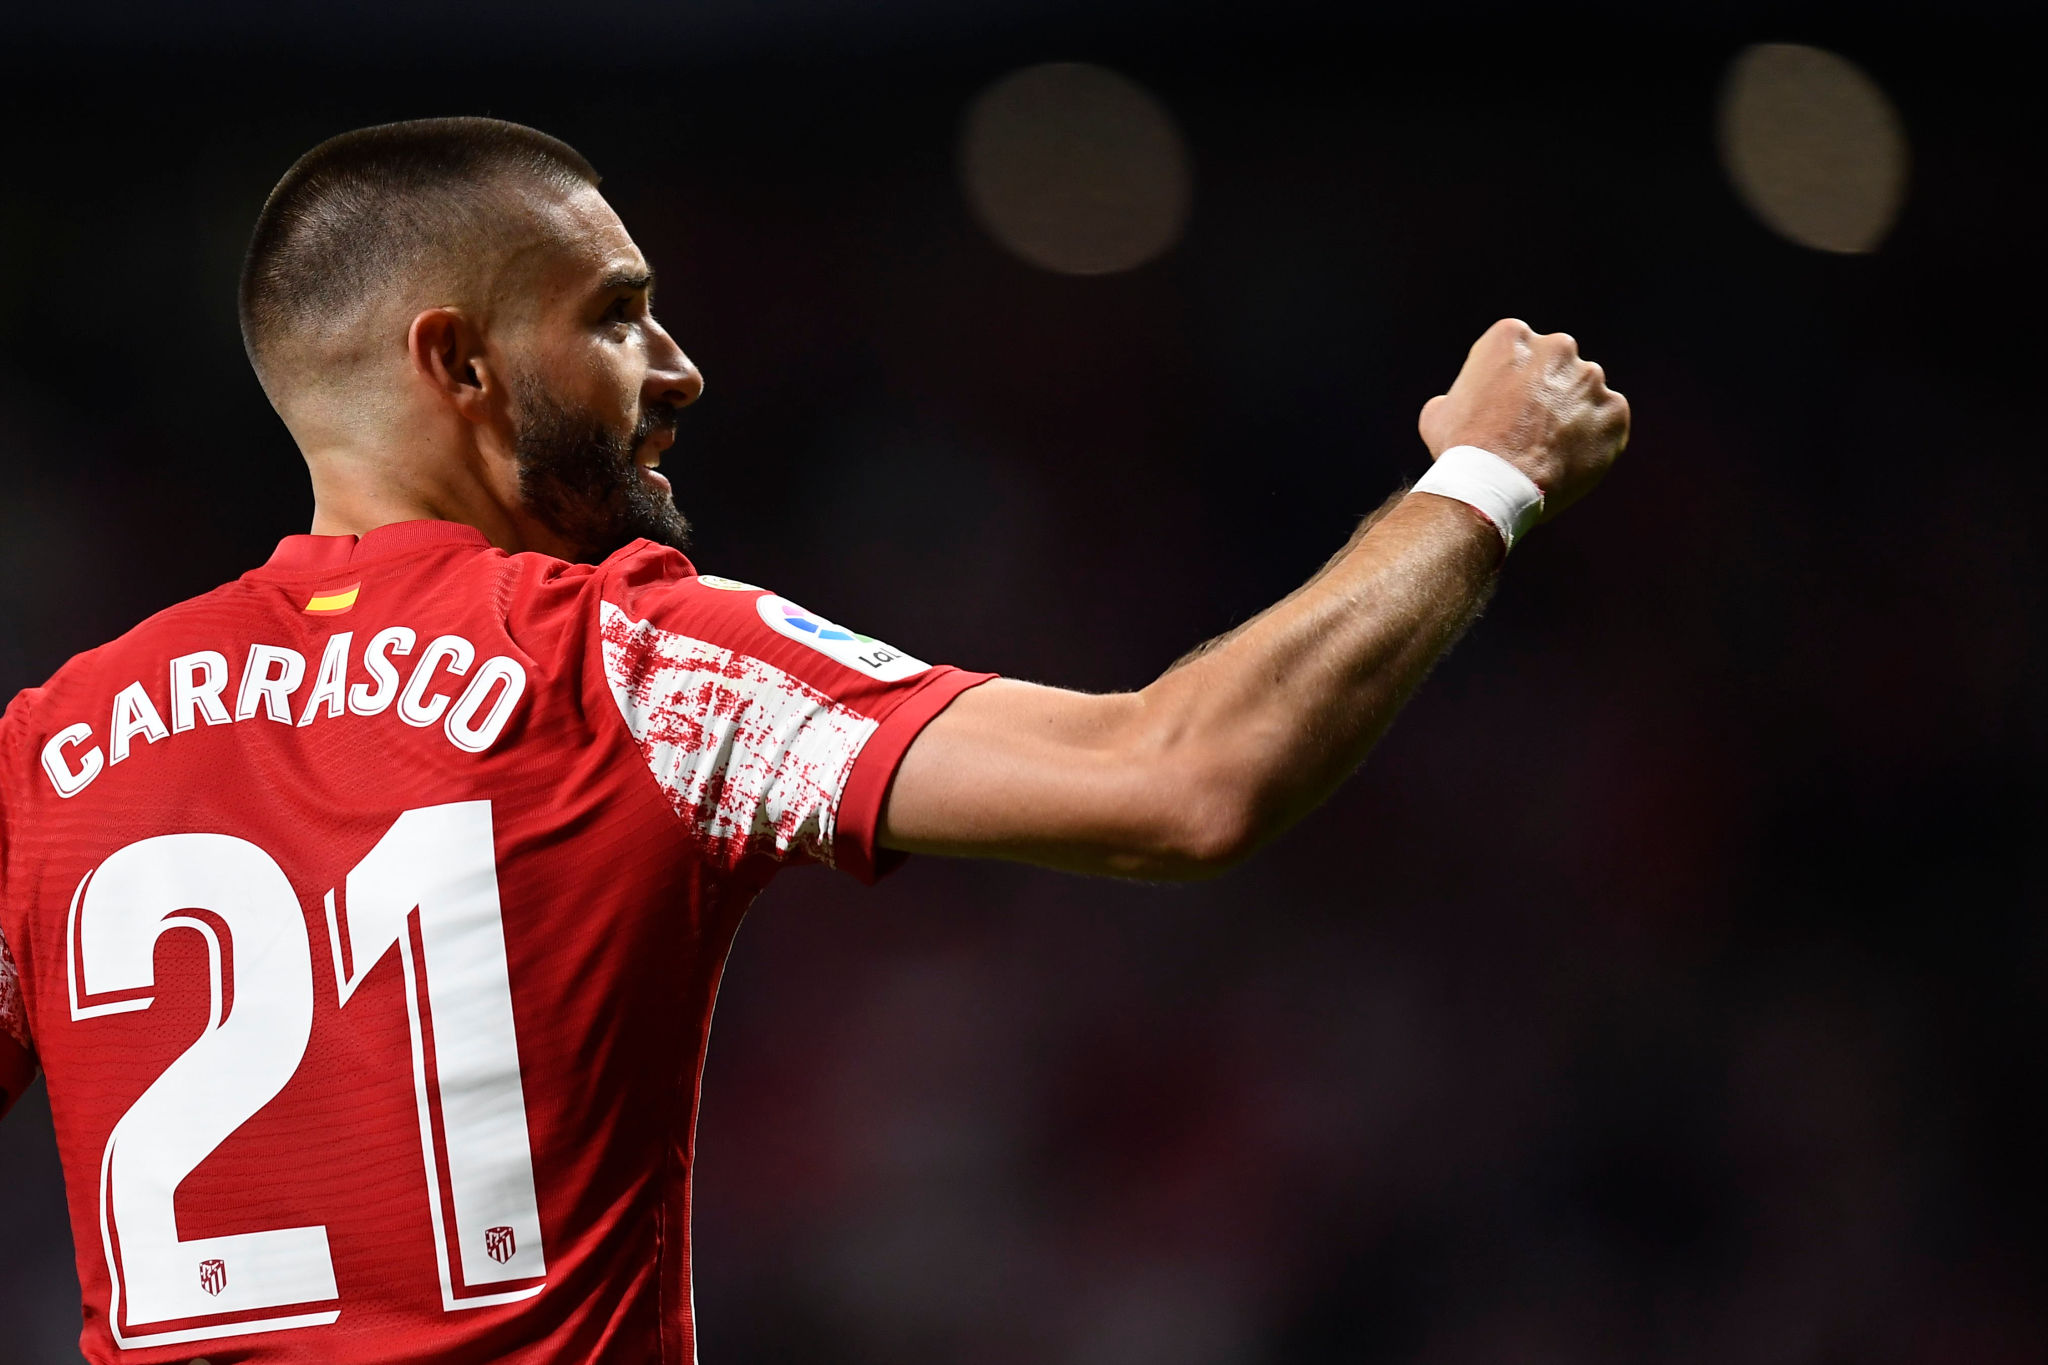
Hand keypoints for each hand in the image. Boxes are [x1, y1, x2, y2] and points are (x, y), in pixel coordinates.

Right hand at [1417, 318, 1630, 519]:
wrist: (1493, 484)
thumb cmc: (1460, 448)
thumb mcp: (1439, 413)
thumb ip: (1456, 397)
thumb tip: (1453, 404)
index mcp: (1512, 336)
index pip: (1518, 350)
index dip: (1509, 380)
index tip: (1504, 406)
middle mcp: (1557, 347)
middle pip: (1556, 365)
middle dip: (1546, 390)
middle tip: (1530, 427)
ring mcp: (1591, 379)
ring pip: (1584, 393)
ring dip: (1572, 413)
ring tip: (1549, 450)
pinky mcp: (1615, 411)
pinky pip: (1607, 421)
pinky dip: (1594, 438)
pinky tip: (1569, 460)